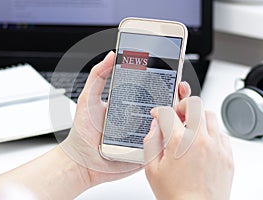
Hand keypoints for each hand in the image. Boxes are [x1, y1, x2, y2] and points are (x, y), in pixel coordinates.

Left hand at [60, 51, 190, 187]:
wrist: (82, 162)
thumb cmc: (83, 133)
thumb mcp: (88, 99)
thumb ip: (98, 76)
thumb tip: (111, 55)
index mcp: (129, 103)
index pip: (149, 87)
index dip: (162, 77)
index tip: (172, 68)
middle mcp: (139, 116)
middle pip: (163, 102)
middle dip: (176, 93)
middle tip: (180, 86)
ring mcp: (144, 132)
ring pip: (167, 121)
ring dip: (178, 112)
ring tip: (180, 104)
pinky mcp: (147, 149)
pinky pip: (163, 141)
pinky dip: (173, 135)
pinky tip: (177, 127)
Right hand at [144, 97, 233, 199]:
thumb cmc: (175, 195)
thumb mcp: (152, 169)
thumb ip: (151, 143)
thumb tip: (155, 127)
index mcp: (179, 142)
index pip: (167, 113)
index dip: (159, 111)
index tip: (158, 114)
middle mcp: (200, 140)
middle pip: (195, 104)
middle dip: (183, 105)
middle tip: (177, 114)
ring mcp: (216, 147)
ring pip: (211, 115)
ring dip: (198, 117)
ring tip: (191, 127)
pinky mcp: (227, 155)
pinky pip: (221, 132)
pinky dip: (211, 131)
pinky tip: (203, 141)